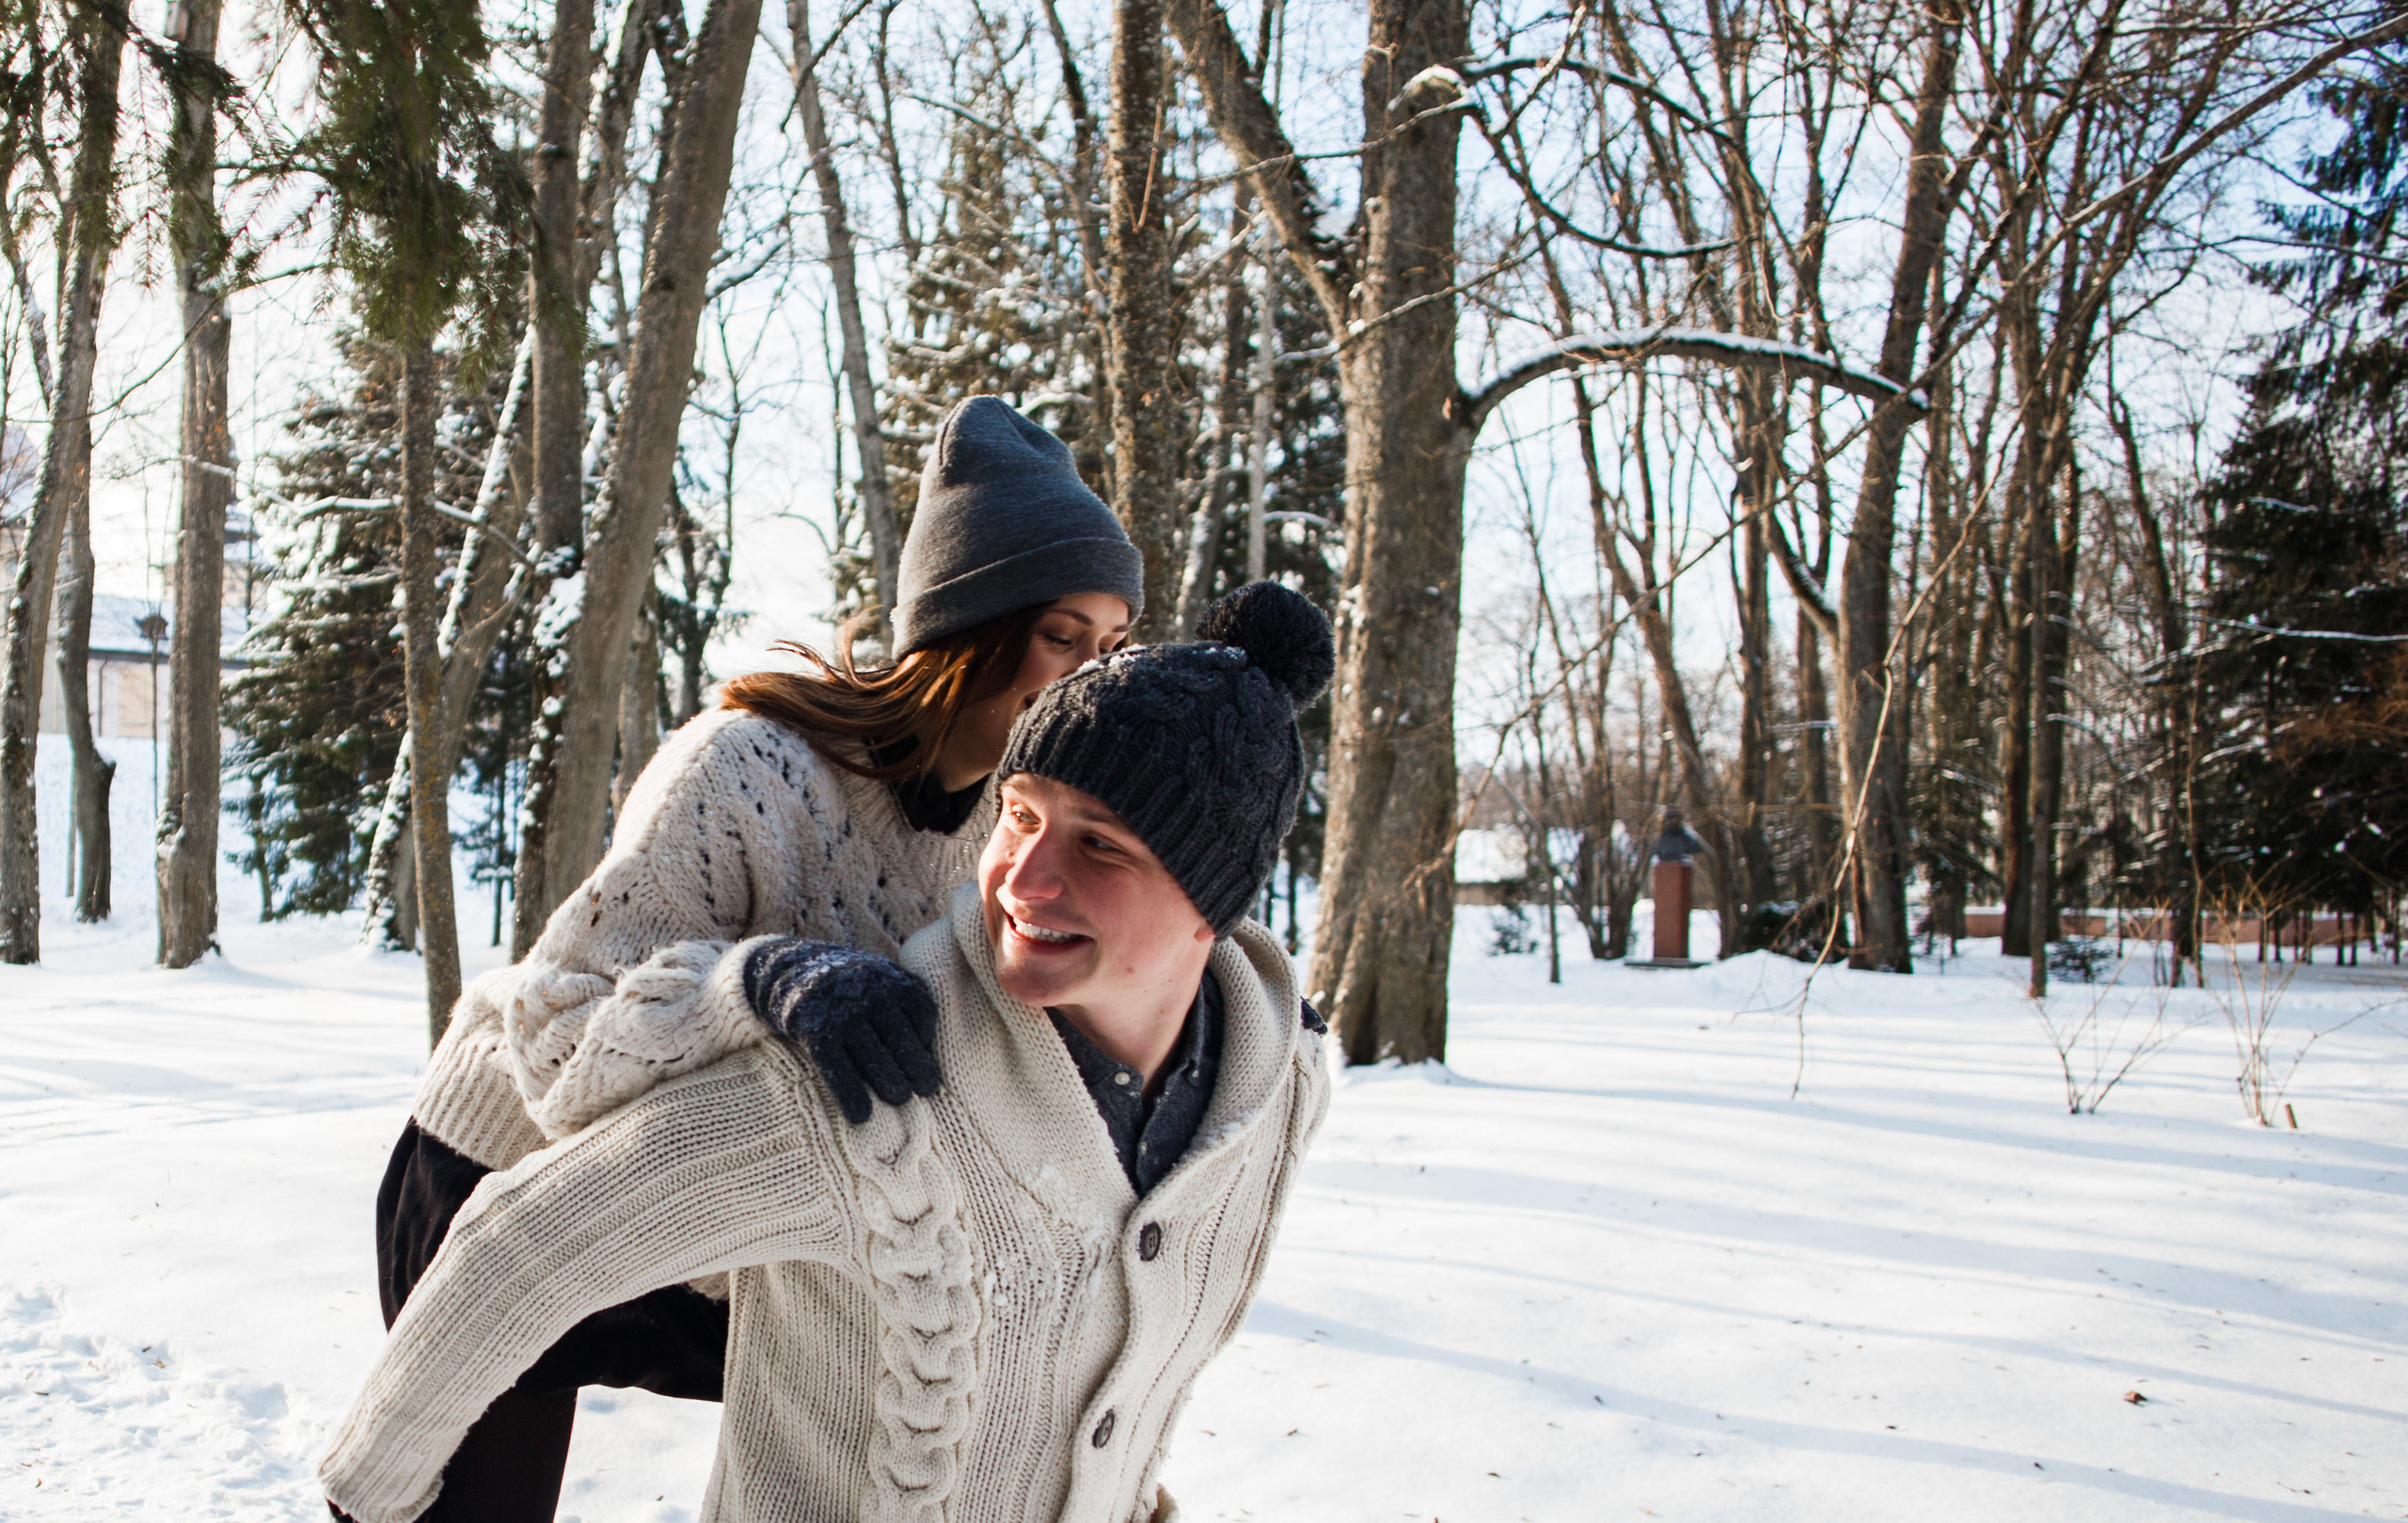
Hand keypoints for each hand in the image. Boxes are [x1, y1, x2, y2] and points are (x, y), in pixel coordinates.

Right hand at [741, 939, 941, 1123]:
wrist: (787, 971)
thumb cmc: (845, 984)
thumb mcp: (876, 974)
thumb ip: (903, 995)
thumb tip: (929, 1045)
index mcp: (889, 977)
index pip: (923, 1012)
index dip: (927, 1036)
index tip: (924, 1052)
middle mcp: (868, 992)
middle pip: (902, 1040)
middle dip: (917, 1069)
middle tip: (926, 1089)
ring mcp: (842, 1013)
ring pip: (875, 1059)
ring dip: (892, 1085)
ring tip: (901, 1099)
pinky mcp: (817, 1033)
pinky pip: (840, 1071)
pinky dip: (851, 1096)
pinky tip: (860, 1116)